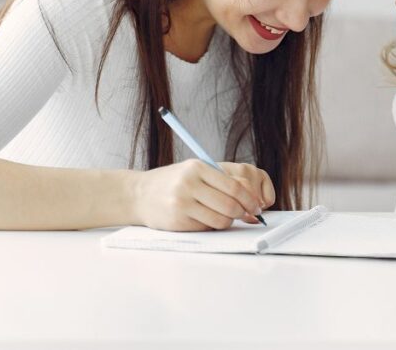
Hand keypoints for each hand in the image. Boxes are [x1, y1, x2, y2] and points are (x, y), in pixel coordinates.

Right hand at [132, 159, 274, 230]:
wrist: (139, 194)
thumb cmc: (172, 182)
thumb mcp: (194, 171)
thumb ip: (220, 180)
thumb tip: (251, 197)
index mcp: (198, 167)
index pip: (235, 186)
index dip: (250, 199)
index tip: (256, 206)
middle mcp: (189, 183)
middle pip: (230, 205)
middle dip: (243, 213)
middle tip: (247, 215)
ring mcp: (182, 203)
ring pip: (221, 220)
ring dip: (228, 221)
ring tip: (224, 216)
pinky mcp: (177, 221)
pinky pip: (206, 228)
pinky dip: (211, 226)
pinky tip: (204, 219)